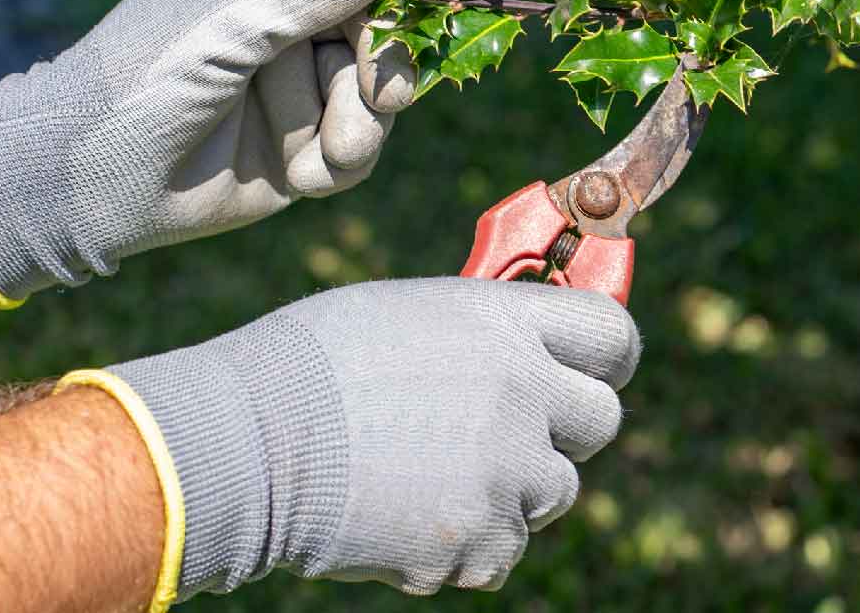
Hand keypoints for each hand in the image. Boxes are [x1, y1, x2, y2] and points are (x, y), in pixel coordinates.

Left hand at [0, 0, 415, 305]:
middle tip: (383, 96)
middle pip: (383, 15)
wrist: (87, 184)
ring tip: (334, 151)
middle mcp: (285, 14)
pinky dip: (341, 162)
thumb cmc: (138, 81)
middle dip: (386, 60)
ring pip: (377, 88)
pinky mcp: (301, 143)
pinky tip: (304, 178)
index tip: (408, 1)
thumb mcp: (225, 23)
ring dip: (362, 123)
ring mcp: (295, 82)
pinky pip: (358, 146)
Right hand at [72, 278, 639, 599]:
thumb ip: (484, 329)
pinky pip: (504, 547)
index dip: (608, 356)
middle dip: (564, 427)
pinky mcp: (481, 540)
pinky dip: (467, 541)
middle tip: (510, 430)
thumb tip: (531, 347)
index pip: (613, 334)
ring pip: (555, 490)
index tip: (595, 370)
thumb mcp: (409, 311)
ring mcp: (507, 470)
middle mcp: (523, 391)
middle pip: (603, 419)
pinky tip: (407, 514)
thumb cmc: (312, 363)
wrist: (247, 442)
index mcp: (504, 322)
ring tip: (431, 472)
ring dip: (511, 487)